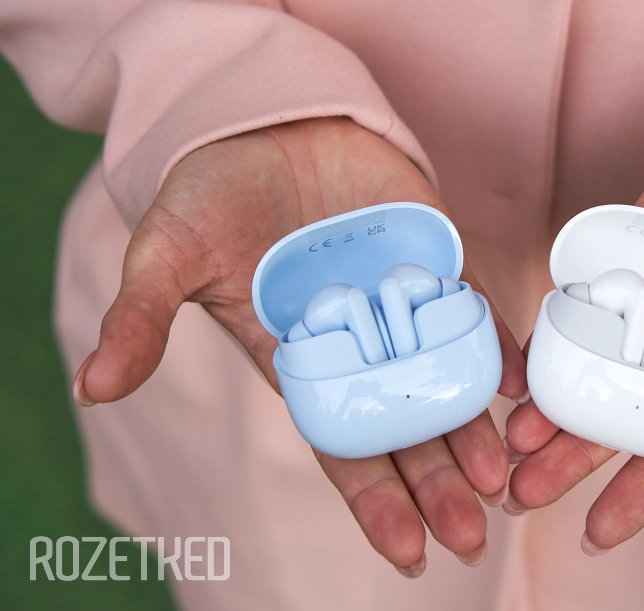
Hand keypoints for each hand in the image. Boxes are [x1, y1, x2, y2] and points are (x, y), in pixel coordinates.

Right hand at [72, 118, 527, 574]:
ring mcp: (401, 303)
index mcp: (299, 361)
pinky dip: (497, 347)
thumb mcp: (167, 253)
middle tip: (473, 532)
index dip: (375, 500)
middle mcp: (358, 344)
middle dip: (439, 482)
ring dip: (477, 429)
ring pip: (446, 379)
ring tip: (506, 479)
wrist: (264, 122)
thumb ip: (141, 319)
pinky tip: (522, 385)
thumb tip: (89, 390)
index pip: (342, 444)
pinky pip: (473, 311)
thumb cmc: (212, 191)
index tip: (409, 552)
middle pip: (405, 427)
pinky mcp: (435, 258)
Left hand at [504, 148, 643, 553]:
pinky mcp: (629, 259)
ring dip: (551, 403)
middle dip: (572, 456)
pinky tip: (516, 363)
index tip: (596, 531)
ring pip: (594, 365)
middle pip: (624, 412)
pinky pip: (583, 302)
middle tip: (516, 491)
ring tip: (504, 440)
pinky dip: (551, 332)